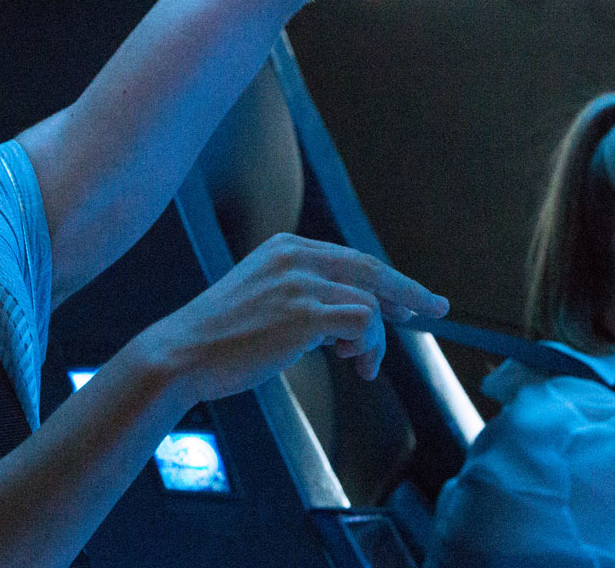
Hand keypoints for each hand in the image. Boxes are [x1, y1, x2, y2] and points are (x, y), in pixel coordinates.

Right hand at [135, 233, 447, 403]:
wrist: (179, 355)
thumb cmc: (217, 340)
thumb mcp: (260, 300)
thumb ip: (300, 297)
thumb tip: (346, 322)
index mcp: (284, 248)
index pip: (350, 259)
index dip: (385, 280)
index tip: (409, 298)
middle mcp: (295, 256)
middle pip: (371, 268)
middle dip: (407, 292)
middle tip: (435, 310)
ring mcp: (300, 282)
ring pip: (369, 303)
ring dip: (376, 340)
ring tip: (361, 366)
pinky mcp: (305, 313)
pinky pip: (363, 323)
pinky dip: (369, 345)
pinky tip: (354, 363)